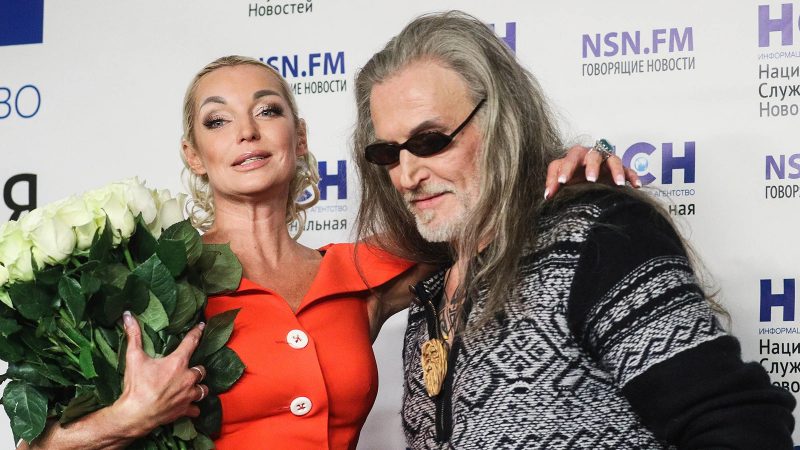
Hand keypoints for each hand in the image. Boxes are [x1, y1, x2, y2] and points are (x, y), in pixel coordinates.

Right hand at [108, 312, 206, 437]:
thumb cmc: (136, 386)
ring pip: (203, 389)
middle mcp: (188, 378)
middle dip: (196, 369)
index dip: (197, 332)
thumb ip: (133, 336)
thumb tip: (128, 315)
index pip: (191, 342)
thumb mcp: (133, 358)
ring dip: (198, 386)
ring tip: (192, 386)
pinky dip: (194, 407)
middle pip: (201, 369)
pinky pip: (196, 408)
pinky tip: (189, 405)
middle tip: (188, 369)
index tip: (202, 326)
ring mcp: (188, 395)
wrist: (135, 414)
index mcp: (178, 363)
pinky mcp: (185, 410)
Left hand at [544, 144, 640, 198]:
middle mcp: (593, 156)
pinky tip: (636, 185)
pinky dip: (632, 176)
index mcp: (577, 156)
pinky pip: (629, 170)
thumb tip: (547, 195)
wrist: (588, 179)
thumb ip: (553, 183)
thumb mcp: (562, 178)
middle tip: (591, 179)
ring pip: (613, 160)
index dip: (566, 169)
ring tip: (618, 183)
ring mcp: (607, 162)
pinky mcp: (620, 169)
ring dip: (616, 170)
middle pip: (593, 155)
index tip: (563, 182)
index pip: (570, 158)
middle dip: (592, 167)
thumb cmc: (573, 176)